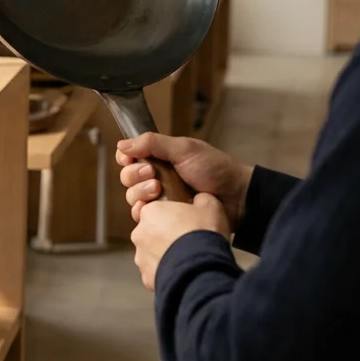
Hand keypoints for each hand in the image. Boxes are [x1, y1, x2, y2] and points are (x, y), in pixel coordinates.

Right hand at [116, 133, 252, 228]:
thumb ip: (153, 143)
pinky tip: (154, 209)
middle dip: (135, 174)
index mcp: (160, 158)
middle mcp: (157, 177)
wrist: (237, 198)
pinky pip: (143, 216)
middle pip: (127, 177)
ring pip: (133, 197)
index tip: (130, 158)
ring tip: (158, 190)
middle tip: (152, 174)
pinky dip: (144, 212)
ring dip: (140, 192)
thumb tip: (122, 144)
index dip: (126, 157)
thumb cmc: (215, 169)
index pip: (130, 156)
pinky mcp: (165, 217)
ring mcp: (161, 199)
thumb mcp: (184, 149)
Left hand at [131, 193, 230, 290]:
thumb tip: (199, 201)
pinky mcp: (147, 278)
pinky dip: (167, 273)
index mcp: (150, 212)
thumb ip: (199, 199)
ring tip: (187, 259)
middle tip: (187, 241)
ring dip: (165, 256)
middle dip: (166, 236)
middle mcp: (139, 234)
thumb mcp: (209, 204)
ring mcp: (141, 258)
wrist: (201, 268)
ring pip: (152, 255)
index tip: (184, 221)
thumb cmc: (202, 232)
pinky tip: (184, 273)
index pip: (155, 209)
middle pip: (151, 233)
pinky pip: (156, 273)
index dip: (171, 215)